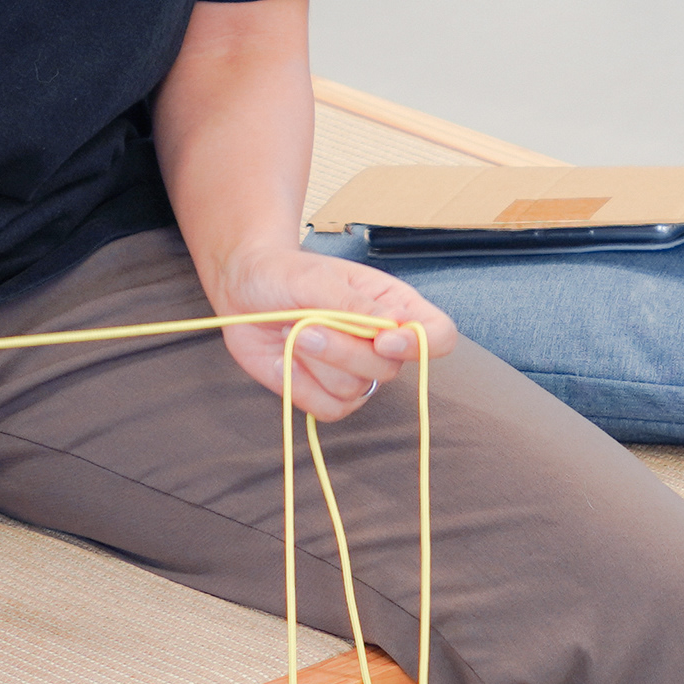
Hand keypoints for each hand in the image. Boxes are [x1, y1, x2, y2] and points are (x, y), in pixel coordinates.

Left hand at [207, 245, 455, 421]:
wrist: (244, 289)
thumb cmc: (285, 274)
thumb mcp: (318, 280)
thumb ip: (355, 306)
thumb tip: (394, 328)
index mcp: (394, 306)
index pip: (439, 336)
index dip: (420, 346)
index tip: (382, 341)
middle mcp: (381, 343)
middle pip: (388, 369)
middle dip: (342, 351)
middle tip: (307, 325)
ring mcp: (354, 372)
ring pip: (354, 391)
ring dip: (316, 364)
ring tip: (293, 333)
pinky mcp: (325, 393)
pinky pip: (327, 409)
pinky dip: (300, 386)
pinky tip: (285, 359)